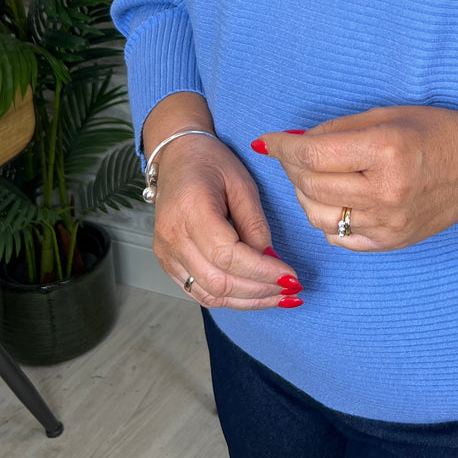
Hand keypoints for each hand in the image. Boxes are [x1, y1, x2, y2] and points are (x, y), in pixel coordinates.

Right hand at [150, 132, 304, 309]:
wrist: (176, 156)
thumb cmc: (209, 161)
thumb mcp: (242, 183)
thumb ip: (255, 224)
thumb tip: (271, 260)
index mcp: (190, 208)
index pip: (227, 255)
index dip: (262, 271)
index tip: (290, 276)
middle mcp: (172, 235)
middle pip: (218, 281)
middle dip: (259, 290)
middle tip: (291, 290)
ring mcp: (166, 252)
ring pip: (209, 294)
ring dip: (247, 300)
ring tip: (278, 296)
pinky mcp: (168, 262)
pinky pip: (199, 292)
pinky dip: (229, 298)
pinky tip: (254, 294)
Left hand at [254, 104, 457, 252]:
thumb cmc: (435, 131)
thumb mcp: (386, 116)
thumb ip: (338, 130)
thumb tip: (295, 141)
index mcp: (385, 151)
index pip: (313, 154)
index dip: (283, 146)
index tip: (268, 140)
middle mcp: (385, 192)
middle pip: (311, 186)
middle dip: (290, 167)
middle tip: (290, 154)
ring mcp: (389, 223)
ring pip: (319, 217)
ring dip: (304, 195)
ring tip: (312, 176)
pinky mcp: (392, 242)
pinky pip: (340, 238)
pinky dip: (327, 218)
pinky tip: (334, 199)